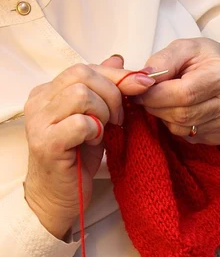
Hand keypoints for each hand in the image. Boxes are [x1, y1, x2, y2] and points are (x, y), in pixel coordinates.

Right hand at [23, 56, 154, 238]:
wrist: (60, 197)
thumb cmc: (77, 158)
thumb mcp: (97, 119)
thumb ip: (105, 90)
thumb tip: (119, 60)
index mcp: (49, 91)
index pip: (85, 68)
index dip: (118, 76)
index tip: (143, 86)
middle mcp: (39, 101)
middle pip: (82, 74)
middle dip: (113, 94)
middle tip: (118, 118)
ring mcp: (39, 121)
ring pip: (81, 95)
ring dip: (104, 112)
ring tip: (105, 130)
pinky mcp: (47, 143)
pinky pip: (80, 123)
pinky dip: (96, 130)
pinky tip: (96, 141)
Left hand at [135, 38, 219, 144]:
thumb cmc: (204, 59)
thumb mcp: (184, 48)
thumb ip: (162, 61)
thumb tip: (142, 80)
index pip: (184, 94)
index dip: (155, 94)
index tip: (140, 89)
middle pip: (181, 115)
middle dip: (156, 106)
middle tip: (146, 96)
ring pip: (181, 128)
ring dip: (163, 116)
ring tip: (164, 100)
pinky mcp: (219, 136)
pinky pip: (186, 136)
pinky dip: (174, 124)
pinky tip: (179, 109)